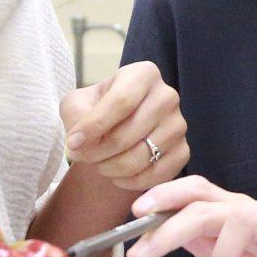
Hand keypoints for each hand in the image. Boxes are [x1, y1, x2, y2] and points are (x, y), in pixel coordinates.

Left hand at [62, 60, 187, 192]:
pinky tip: (117, 175)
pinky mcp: (184, 151)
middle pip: (129, 133)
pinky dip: (130, 181)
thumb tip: (79, 141)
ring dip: (111, 168)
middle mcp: (167, 96)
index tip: (72, 143)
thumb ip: (75, 116)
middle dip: (98, 152)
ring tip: (98, 164)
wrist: (119, 126)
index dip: (94, 126)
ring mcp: (179, 125)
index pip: (121, 101)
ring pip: (141, 157)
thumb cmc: (97, 110)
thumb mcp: (78, 104)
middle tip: (82, 157)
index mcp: (144, 74)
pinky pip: (155, 174)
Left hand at [128, 176, 256, 256]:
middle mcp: (256, 214)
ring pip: (242, 219)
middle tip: (142, 256)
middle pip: (207, 205)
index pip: (196, 192)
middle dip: (168, 228)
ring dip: (220, 256)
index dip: (164, 196)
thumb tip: (160, 233)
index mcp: (235, 215)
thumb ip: (202, 247)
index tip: (133, 214)